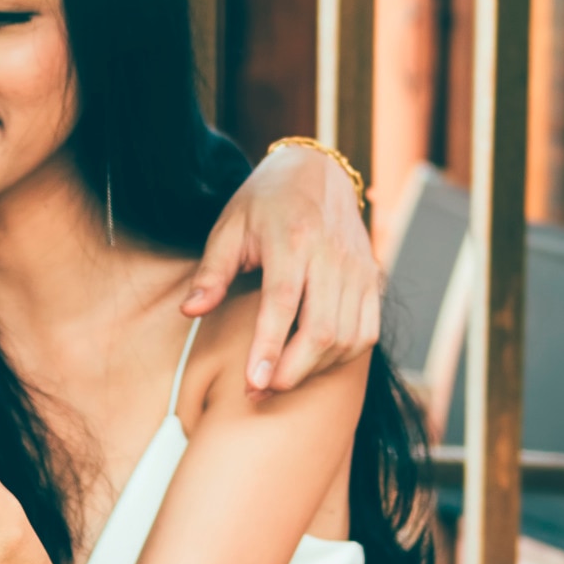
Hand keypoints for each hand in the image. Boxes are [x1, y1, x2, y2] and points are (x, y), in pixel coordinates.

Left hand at [185, 143, 381, 392]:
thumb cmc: (265, 202)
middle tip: (260, 391)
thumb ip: (211, 272)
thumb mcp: (229, 227)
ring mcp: (357, 268)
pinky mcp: (373, 278)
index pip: (283, 302)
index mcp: (292, 239)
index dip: (269, 346)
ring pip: (347, 337)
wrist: (317, 172)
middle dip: (292, 371)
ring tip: (282, 379)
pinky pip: (367, 331)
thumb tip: (190, 311)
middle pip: (321, 329)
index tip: (253, 383)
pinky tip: (315, 361)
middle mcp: (331, 255)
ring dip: (315, 369)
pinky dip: (343, 355)